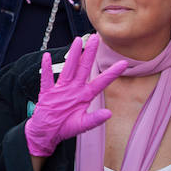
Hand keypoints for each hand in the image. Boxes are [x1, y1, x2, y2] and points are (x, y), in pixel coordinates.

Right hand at [25, 34, 126, 156]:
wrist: (46, 132)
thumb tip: (109, 113)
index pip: (101, 82)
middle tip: (96, 38)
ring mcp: (60, 89)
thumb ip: (94, 119)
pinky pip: (47, 79)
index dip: (112, 73)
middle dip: (90, 53)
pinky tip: (47, 57)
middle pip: (83, 67)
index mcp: (84, 96)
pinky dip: (46, 69)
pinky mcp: (47, 92)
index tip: (124, 63)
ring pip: (68, 68)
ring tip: (77, 41)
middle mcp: (74, 89)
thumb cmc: (65, 127)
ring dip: (72, 55)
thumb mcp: (82, 125)